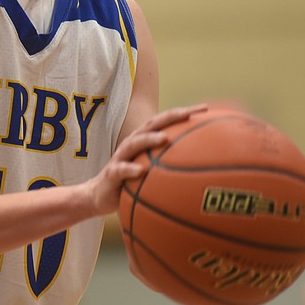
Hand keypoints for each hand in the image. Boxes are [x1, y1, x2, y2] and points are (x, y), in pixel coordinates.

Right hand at [83, 103, 207, 215]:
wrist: (99, 196)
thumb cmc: (131, 182)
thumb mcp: (152, 172)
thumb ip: (171, 166)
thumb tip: (204, 172)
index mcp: (144, 141)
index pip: (165, 122)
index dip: (183, 113)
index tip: (205, 109)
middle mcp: (133, 144)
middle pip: (151, 125)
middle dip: (170, 117)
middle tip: (189, 114)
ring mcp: (121, 157)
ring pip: (135, 144)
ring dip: (149, 139)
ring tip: (164, 138)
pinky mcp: (111, 174)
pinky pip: (120, 170)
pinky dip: (129, 169)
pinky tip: (140, 171)